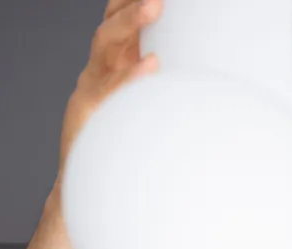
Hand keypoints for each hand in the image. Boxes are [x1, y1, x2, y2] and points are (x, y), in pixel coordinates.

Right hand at [57, 0, 162, 177]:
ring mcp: (89, 90)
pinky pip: (110, 90)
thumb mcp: (142, 108)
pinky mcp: (88, 115)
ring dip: (130, 24)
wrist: (88, 187)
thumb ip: (160, 88)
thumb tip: (203, 77)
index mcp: (112, 65)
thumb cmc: (122, 147)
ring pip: (105, 47)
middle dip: (131, 6)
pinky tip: (151, 64)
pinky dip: (130, 76)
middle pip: (111, 26)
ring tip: (155, 6)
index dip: (128, 3)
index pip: (117, 22)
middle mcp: (98, 71)